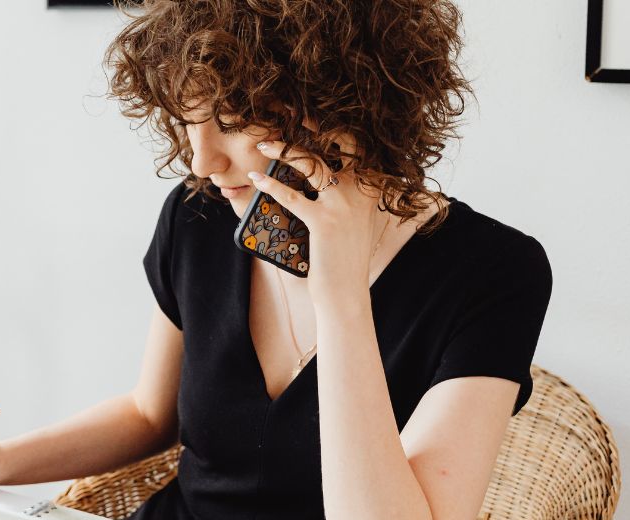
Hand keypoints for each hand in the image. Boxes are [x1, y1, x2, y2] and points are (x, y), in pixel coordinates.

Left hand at [246, 132, 384, 308]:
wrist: (346, 295)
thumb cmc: (343, 259)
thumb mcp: (353, 223)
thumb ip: (345, 198)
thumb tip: (317, 176)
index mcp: (372, 190)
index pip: (359, 147)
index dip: (338, 127)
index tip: (314, 116)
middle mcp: (363, 192)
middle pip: (343, 143)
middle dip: (317, 124)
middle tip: (293, 114)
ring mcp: (344, 206)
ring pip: (313, 164)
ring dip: (284, 150)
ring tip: (264, 144)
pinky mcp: (324, 223)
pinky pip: (293, 196)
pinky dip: (271, 185)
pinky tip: (257, 179)